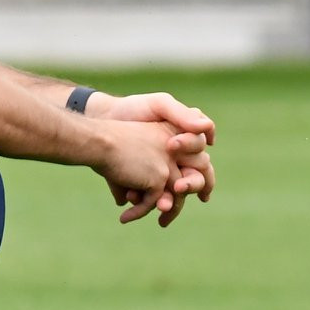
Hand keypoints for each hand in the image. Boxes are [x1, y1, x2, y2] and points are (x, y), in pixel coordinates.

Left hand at [91, 92, 214, 224]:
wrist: (102, 124)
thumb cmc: (134, 109)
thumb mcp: (159, 105)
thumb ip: (182, 115)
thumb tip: (207, 127)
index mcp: (188, 145)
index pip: (202, 154)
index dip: (191, 152)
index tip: (171, 144)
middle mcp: (179, 164)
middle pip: (196, 181)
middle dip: (190, 186)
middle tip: (179, 187)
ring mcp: (161, 179)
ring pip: (174, 197)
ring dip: (168, 202)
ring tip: (160, 205)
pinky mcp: (142, 188)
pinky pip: (148, 202)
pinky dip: (142, 203)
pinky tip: (130, 196)